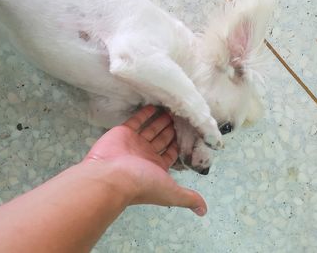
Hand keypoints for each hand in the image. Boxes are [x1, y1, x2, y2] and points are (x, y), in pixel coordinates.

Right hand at [82, 105, 206, 215]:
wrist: (112, 176)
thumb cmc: (142, 183)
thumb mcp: (171, 192)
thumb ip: (188, 198)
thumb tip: (204, 211)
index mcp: (157, 167)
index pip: (171, 153)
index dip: (179, 144)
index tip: (190, 133)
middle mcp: (146, 155)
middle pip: (162, 139)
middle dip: (171, 130)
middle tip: (182, 116)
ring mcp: (134, 142)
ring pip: (151, 129)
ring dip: (161, 120)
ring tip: (172, 109)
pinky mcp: (124, 131)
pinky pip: (137, 120)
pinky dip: (145, 113)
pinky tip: (156, 106)